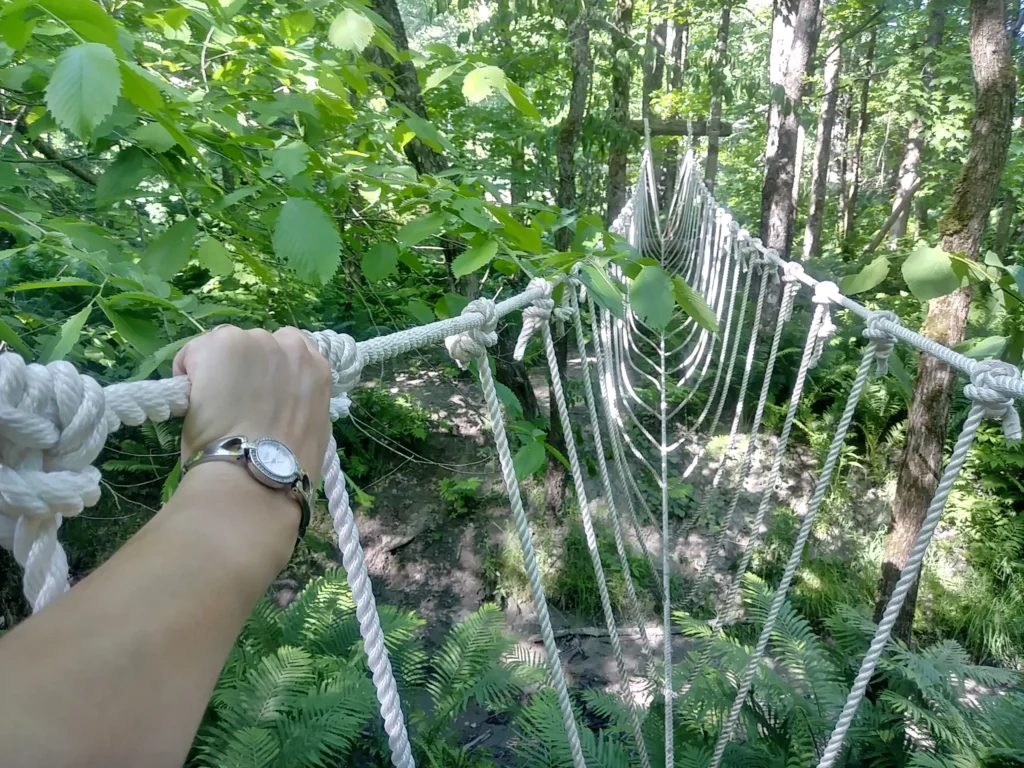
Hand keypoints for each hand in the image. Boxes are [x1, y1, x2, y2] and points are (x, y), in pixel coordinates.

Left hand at [173, 326, 331, 485]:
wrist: (256, 471)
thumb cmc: (286, 466)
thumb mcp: (312, 429)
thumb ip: (300, 404)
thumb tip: (280, 406)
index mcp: (316, 367)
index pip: (289, 350)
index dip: (268, 371)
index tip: (257, 394)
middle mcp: (289, 347)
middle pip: (256, 345)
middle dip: (244, 369)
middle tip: (235, 405)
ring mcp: (255, 342)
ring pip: (225, 347)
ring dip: (218, 370)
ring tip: (213, 407)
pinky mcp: (222, 344)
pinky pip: (193, 353)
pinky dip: (188, 374)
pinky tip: (192, 404)